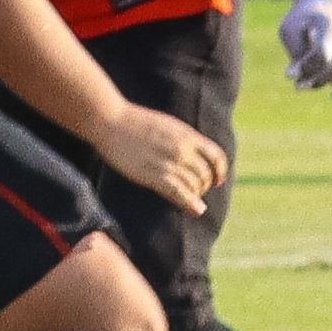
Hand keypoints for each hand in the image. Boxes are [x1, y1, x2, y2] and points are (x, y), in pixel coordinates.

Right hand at [86, 102, 227, 212]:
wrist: (111, 121)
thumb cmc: (134, 122)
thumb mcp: (166, 125)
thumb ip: (183, 139)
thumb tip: (193, 152)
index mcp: (187, 134)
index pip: (216, 156)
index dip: (221, 171)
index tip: (218, 180)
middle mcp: (182, 148)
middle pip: (206, 174)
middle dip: (205, 185)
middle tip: (196, 191)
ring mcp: (169, 162)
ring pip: (194, 185)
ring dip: (195, 194)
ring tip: (189, 198)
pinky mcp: (155, 175)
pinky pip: (180, 193)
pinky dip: (191, 203)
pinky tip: (196, 209)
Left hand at [279, 0, 331, 95]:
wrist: (322, 3)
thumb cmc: (302, 19)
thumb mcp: (290, 30)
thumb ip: (294, 52)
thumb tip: (292, 78)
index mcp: (329, 23)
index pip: (322, 54)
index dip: (306, 69)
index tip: (291, 75)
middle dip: (317, 80)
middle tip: (299, 86)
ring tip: (316, 86)